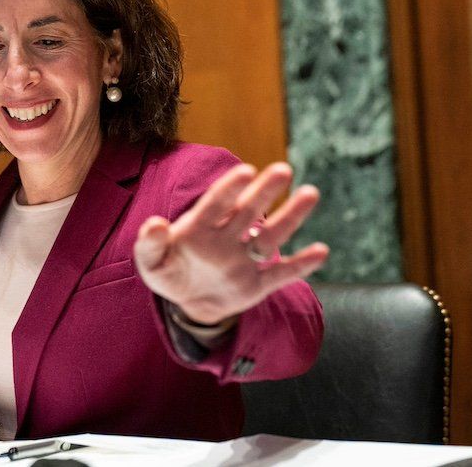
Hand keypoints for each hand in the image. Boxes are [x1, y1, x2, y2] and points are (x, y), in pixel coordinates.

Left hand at [134, 162, 329, 324]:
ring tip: (310, 193)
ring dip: (290, 216)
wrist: (188, 302)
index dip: (229, 189)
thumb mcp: (151, 262)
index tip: (246, 171)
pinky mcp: (257, 284)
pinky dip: (301, 265)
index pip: (215, 204)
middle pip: (247, 211)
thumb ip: (150, 244)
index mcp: (200, 227)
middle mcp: (227, 237)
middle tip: (282, 170)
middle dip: (263, 192)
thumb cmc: (168, 272)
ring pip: (270, 236)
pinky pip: (281, 274)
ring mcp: (245, 259)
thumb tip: (154, 224)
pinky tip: (321, 251)